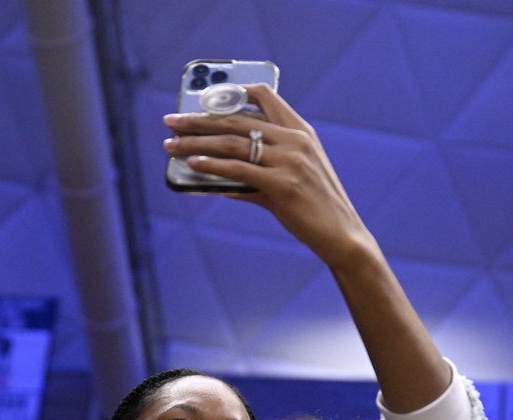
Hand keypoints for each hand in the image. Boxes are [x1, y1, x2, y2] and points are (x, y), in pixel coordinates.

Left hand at [163, 85, 377, 269]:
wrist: (342, 234)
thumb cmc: (314, 208)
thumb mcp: (291, 179)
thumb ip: (258, 173)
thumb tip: (219, 180)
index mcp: (300, 131)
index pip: (265, 96)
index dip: (231, 92)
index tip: (203, 97)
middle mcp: (295, 140)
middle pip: (237, 120)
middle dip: (198, 120)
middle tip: (171, 121)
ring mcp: (290, 161)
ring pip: (233, 143)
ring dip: (196, 143)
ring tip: (171, 145)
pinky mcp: (283, 184)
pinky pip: (239, 170)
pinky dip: (213, 166)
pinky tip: (194, 164)